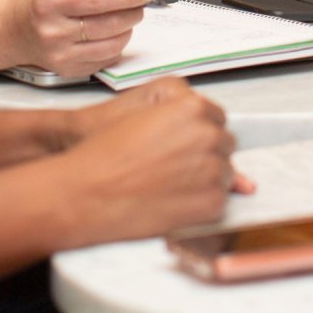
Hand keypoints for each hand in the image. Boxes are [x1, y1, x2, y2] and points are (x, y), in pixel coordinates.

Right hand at [7, 0, 152, 77]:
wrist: (15, 32)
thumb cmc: (41, 0)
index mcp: (48, 5)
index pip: (93, 0)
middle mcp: (53, 33)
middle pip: (106, 24)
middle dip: (133, 12)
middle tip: (141, 3)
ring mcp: (61, 56)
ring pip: (111, 45)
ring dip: (129, 29)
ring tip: (127, 17)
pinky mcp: (69, 70)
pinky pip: (106, 59)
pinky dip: (118, 45)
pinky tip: (113, 33)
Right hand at [66, 80, 257, 191]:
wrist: (86, 193)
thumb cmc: (105, 154)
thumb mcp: (143, 115)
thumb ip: (183, 116)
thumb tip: (212, 128)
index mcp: (193, 108)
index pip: (216, 118)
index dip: (196, 132)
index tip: (180, 143)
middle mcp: (209, 136)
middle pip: (223, 144)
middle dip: (203, 154)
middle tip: (170, 165)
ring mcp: (213, 170)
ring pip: (225, 173)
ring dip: (205, 178)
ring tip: (168, 183)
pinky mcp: (211, 202)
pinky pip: (220, 201)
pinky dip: (200, 203)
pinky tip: (171, 200)